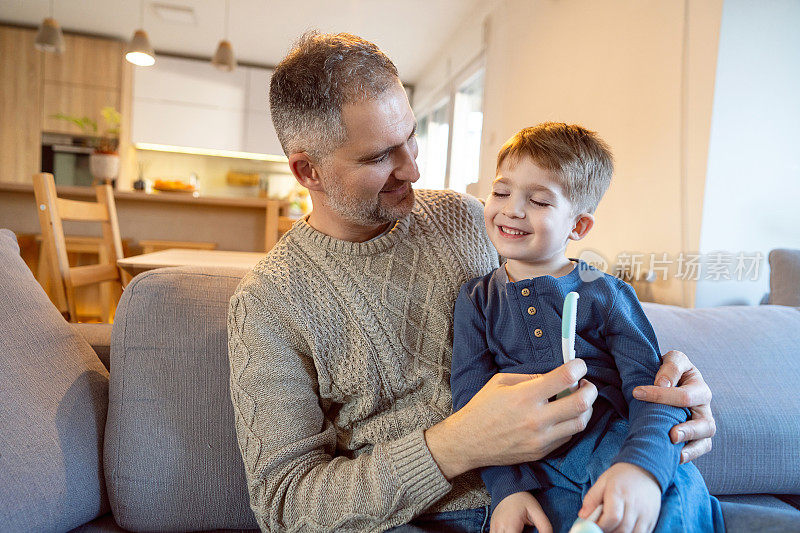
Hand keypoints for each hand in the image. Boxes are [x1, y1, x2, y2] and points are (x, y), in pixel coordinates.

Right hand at [426, 359, 597, 478]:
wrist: (468, 441)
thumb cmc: (482, 408)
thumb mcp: (501, 381)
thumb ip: (530, 377)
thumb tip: (554, 376)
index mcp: (525, 396)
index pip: (565, 378)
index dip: (579, 367)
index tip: (579, 364)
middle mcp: (537, 418)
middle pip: (582, 403)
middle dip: (590, 389)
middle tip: (585, 384)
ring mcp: (541, 438)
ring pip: (581, 422)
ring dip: (586, 408)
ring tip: (578, 400)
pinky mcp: (541, 452)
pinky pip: (568, 436)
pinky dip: (572, 423)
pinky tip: (564, 415)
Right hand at [491, 491, 551, 532]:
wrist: (508, 487)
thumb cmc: (521, 498)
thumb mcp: (537, 511)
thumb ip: (545, 527)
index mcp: (510, 525)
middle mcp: (499, 527)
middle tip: (525, 531)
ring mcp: (494, 528)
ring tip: (519, 529)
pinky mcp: (492, 527)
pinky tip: (512, 530)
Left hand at [579, 463, 660, 532]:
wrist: (644, 470)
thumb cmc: (621, 476)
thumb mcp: (602, 482)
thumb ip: (591, 499)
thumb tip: (583, 516)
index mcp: (619, 493)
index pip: (612, 517)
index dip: (601, 526)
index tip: (593, 526)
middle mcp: (635, 504)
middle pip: (623, 529)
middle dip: (610, 532)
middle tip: (602, 528)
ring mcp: (646, 513)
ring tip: (612, 528)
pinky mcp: (652, 519)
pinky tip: (623, 529)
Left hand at [632, 350, 715, 462]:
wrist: (669, 379)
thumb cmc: (670, 370)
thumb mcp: (673, 360)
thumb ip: (671, 368)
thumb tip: (663, 384)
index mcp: (699, 387)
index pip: (684, 396)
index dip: (660, 395)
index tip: (637, 392)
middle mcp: (704, 408)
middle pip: (704, 423)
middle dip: (688, 430)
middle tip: (672, 434)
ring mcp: (702, 423)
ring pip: (705, 439)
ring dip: (691, 446)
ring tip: (674, 448)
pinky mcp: (697, 437)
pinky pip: (700, 448)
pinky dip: (690, 454)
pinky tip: (676, 457)